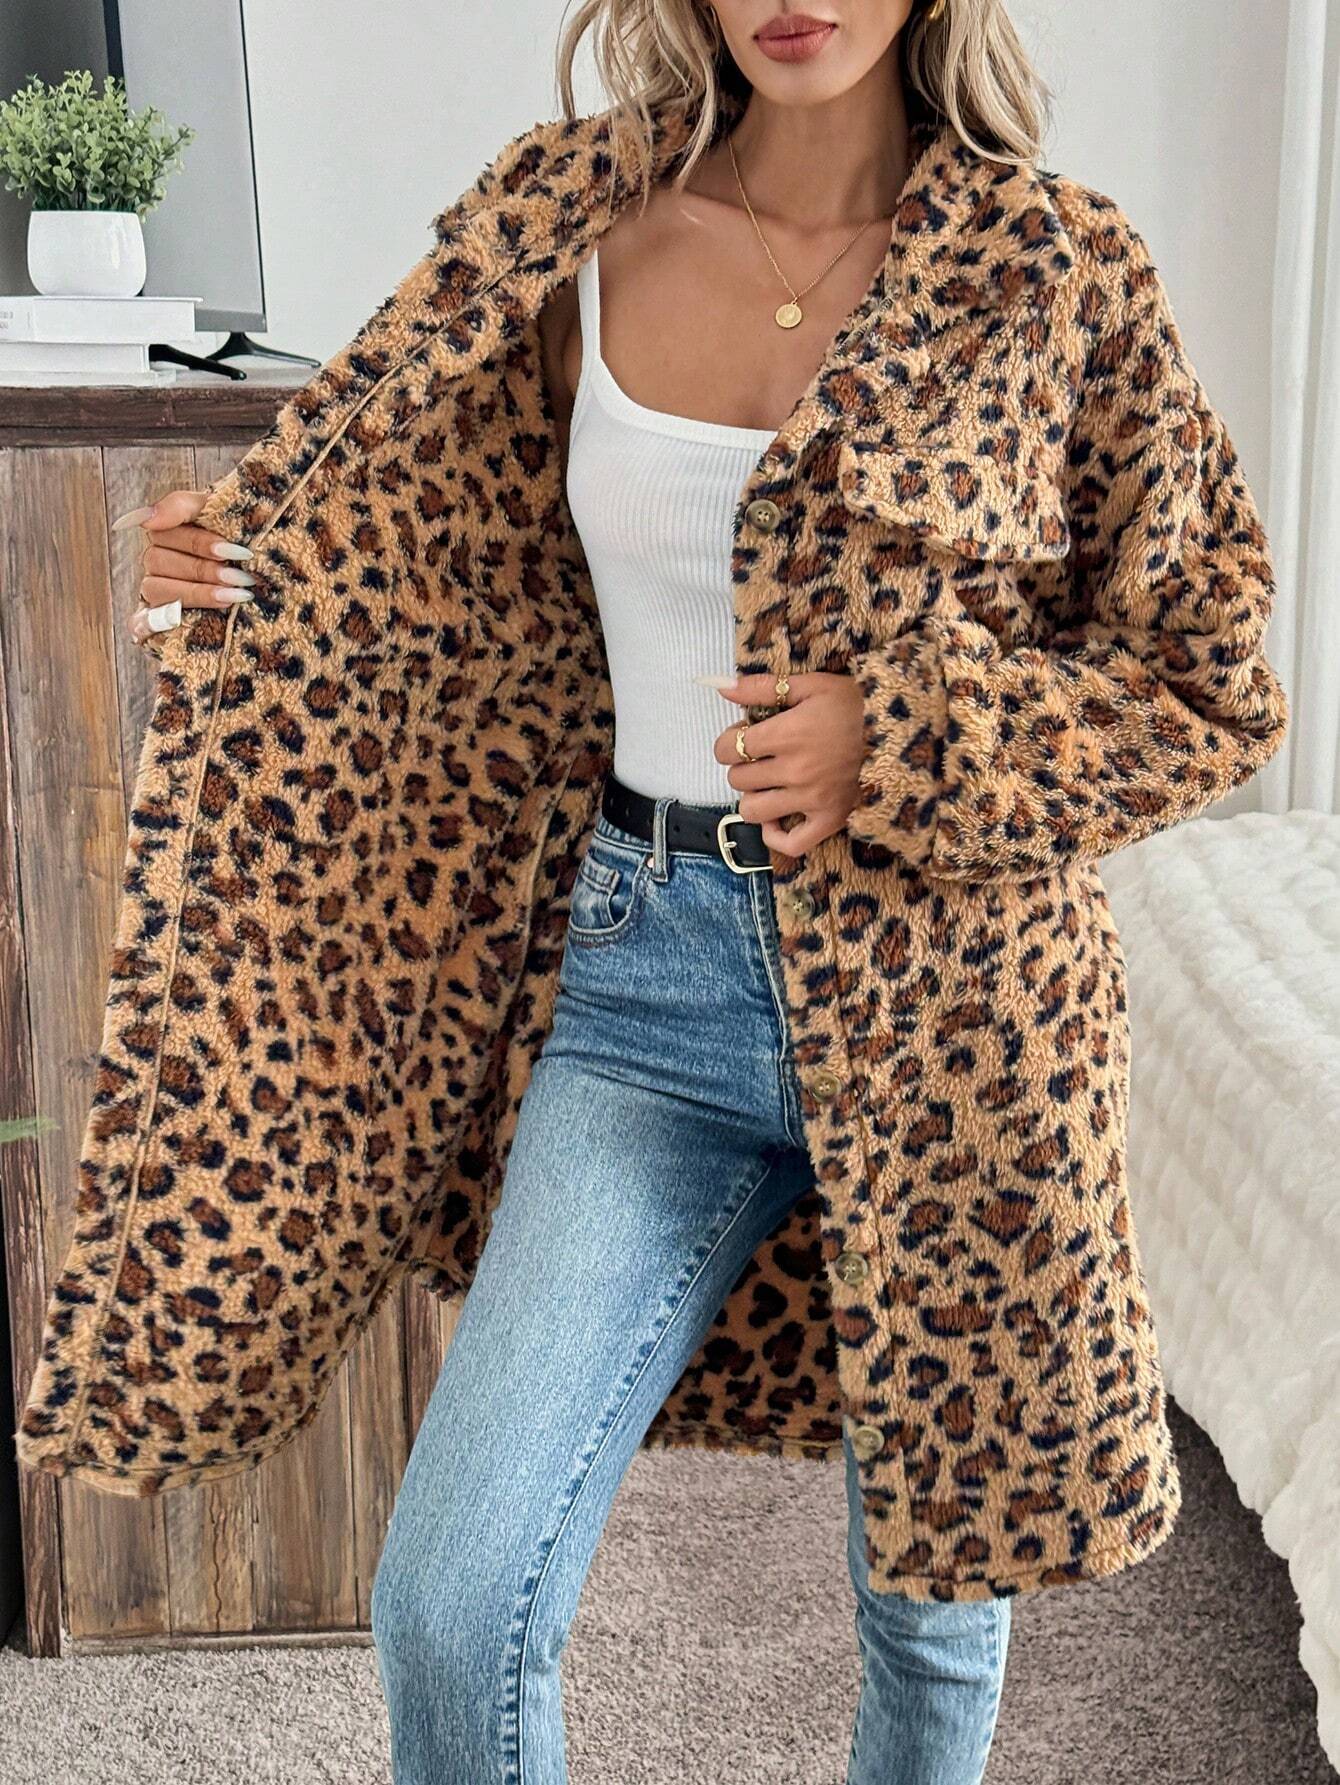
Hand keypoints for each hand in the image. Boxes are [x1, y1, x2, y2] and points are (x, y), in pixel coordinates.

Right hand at [114, 489, 256, 648]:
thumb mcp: (220, 513)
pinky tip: (176, 621)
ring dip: (194, 593)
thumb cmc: (240, 541)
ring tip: (233, 596)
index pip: (165, 530)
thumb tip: (145, 520)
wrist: (266, 578)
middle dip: (203, 570)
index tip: (234, 551)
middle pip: (158, 560)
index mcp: (167, 531)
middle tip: (241, 578)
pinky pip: (141, 623)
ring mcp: (154, 590)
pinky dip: (152, 623)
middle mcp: (156, 559)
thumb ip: (181, 506)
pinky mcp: (156, 620)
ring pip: (155, 589)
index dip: (198, 542)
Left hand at [710, 671, 864, 855]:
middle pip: (738, 778)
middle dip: (741, 765)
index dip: (728, 741)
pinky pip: (790, 843)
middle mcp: (795, 771)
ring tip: (768, 783)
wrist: (902, 730)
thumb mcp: (812, 685)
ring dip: (753, 796)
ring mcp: (811, 800)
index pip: (728, 748)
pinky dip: (776, 834)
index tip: (744, 735)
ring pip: (752, 810)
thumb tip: (723, 688)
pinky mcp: (829, 820)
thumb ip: (764, 687)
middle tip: (760, 755)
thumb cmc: (855, 704)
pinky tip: (777, 817)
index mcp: (787, 735)